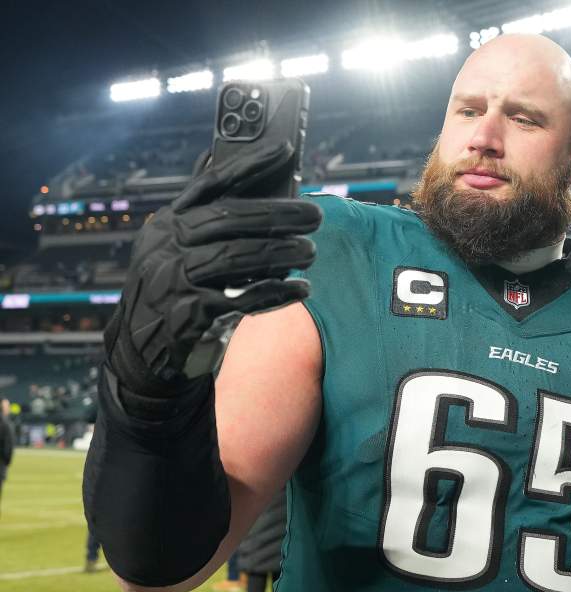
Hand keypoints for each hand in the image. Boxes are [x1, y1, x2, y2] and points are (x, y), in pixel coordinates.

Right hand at [106, 141, 320, 397]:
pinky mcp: (186, 314)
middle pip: (228, 218)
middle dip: (277, 214)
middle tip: (314, 216)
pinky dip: (275, 293)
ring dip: (280, 253)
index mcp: (169, 222)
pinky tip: (301, 289)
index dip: (249, 164)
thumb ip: (203, 212)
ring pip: (235, 257)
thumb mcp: (176, 247)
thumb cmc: (173, 290)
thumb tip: (226, 162)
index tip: (285, 148)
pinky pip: (240, 299)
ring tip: (310, 251)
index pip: (211, 183)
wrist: (141, 349)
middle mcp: (166, 245)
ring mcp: (173, 279)